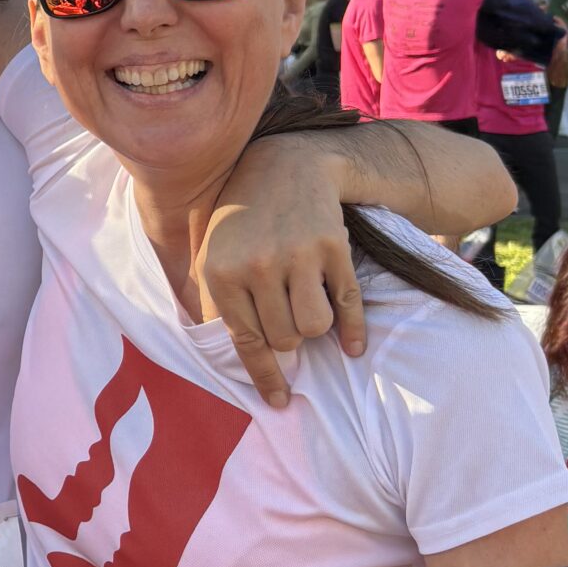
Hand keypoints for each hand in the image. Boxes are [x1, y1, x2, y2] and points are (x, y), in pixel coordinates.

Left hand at [200, 142, 365, 407]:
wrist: (285, 165)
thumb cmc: (242, 218)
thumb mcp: (213, 252)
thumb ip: (215, 300)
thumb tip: (227, 355)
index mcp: (221, 272)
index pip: (245, 341)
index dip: (265, 376)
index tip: (278, 401)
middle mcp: (258, 267)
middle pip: (284, 338)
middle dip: (289, 342)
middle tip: (288, 327)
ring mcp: (298, 257)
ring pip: (315, 327)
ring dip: (314, 330)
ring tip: (306, 314)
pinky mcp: (333, 248)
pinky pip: (347, 304)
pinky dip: (354, 331)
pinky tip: (353, 347)